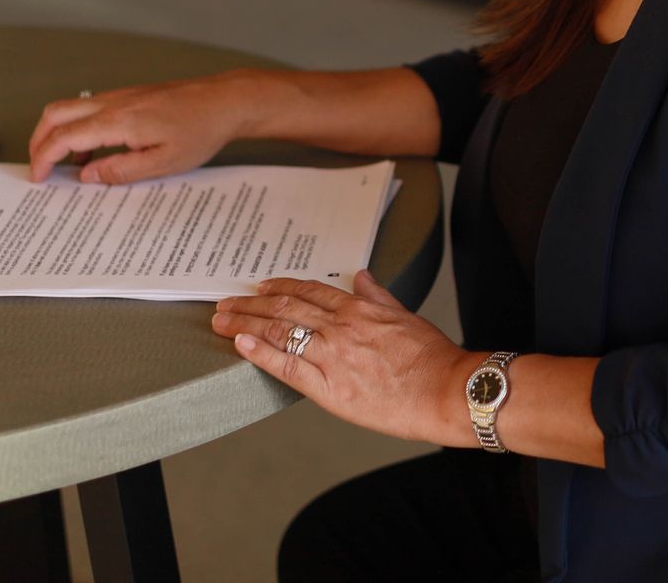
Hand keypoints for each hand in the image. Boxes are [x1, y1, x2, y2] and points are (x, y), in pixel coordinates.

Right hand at [26, 72, 254, 183]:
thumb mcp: (163, 163)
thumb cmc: (200, 131)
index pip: (64, 136)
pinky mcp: (129, 96)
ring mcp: (120, 96)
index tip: (38, 178)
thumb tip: (86, 175)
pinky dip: (78, 127)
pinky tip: (94, 151)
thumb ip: (120, 171)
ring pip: (71, 107)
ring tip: (64, 165)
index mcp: (118, 120)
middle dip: (39, 141)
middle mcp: (113, 102)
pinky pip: (90, 108)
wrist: (225, 101)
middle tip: (39, 168)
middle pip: (56, 114)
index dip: (44, 158)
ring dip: (58, 133)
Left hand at [212, 271, 472, 447]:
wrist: (446, 391)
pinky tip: (241, 345)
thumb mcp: (405, 315)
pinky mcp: (329, 387)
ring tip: (222, 321)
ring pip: (279, 331)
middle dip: (251, 304)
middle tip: (227, 303)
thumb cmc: (432, 359)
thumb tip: (362, 276)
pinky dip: (260, 353)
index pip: (309, 291)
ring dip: (245, 324)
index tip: (261, 286)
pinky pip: (286, 367)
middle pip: (285, 308)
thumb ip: (378, 296)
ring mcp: (332, 356)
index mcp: (359, 309)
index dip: (280, 287)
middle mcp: (341, 327)